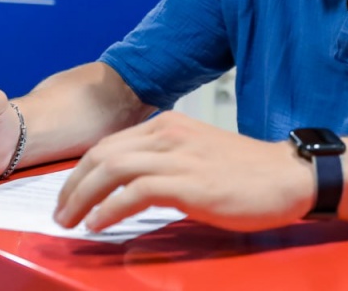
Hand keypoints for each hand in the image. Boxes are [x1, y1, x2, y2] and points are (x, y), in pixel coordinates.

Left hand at [54, 111, 313, 231]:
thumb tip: (124, 186)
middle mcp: (168, 133)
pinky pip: (135, 192)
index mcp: (168, 124)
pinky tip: (98, 225)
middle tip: (60, 213)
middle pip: (102, 154)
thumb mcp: (196, 154)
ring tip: (70, 222)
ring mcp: (178, 156)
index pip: (109, 143)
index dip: (81, 171)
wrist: (287, 176)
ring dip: (83, 197)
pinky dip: (110, 209)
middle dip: (73, 185)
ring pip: (112, 169)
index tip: (68, 196)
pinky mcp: (189, 183)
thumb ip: (163, 162)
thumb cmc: (246, 172)